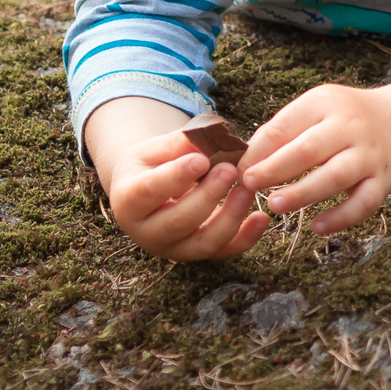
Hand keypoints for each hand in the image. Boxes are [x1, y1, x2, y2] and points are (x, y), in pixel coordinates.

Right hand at [86, 96, 270, 260]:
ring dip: (230, 217)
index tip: (201, 160)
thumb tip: (211, 137)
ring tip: (247, 189)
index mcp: (128, 201)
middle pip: (178, 221)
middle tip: (230, 170)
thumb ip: (179, 144)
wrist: (147, 189)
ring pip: (203, 243)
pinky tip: (262, 217)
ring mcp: (173, 248)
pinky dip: (246, 238)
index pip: (149, 192)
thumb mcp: (155, 149)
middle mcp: (147, 232)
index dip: (176, 176)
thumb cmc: (152, 164)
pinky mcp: (197, 252)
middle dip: (208, 196)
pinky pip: (223, 251)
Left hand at [241, 73, 390, 233]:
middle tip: (248, 185)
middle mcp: (352, 126)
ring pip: (336, 176)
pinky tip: (317, 228)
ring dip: (303, 193)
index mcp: (327, 103)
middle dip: (276, 168)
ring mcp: (371, 154)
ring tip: (275, 206)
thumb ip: (282, 131)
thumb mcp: (315, 109)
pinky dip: (341, 218)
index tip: (236, 169)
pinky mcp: (385, 180)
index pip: (286, 124)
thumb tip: (241, 159)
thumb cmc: (343, 120)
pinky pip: (364, 203)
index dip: (258, 149)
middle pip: (310, 148)